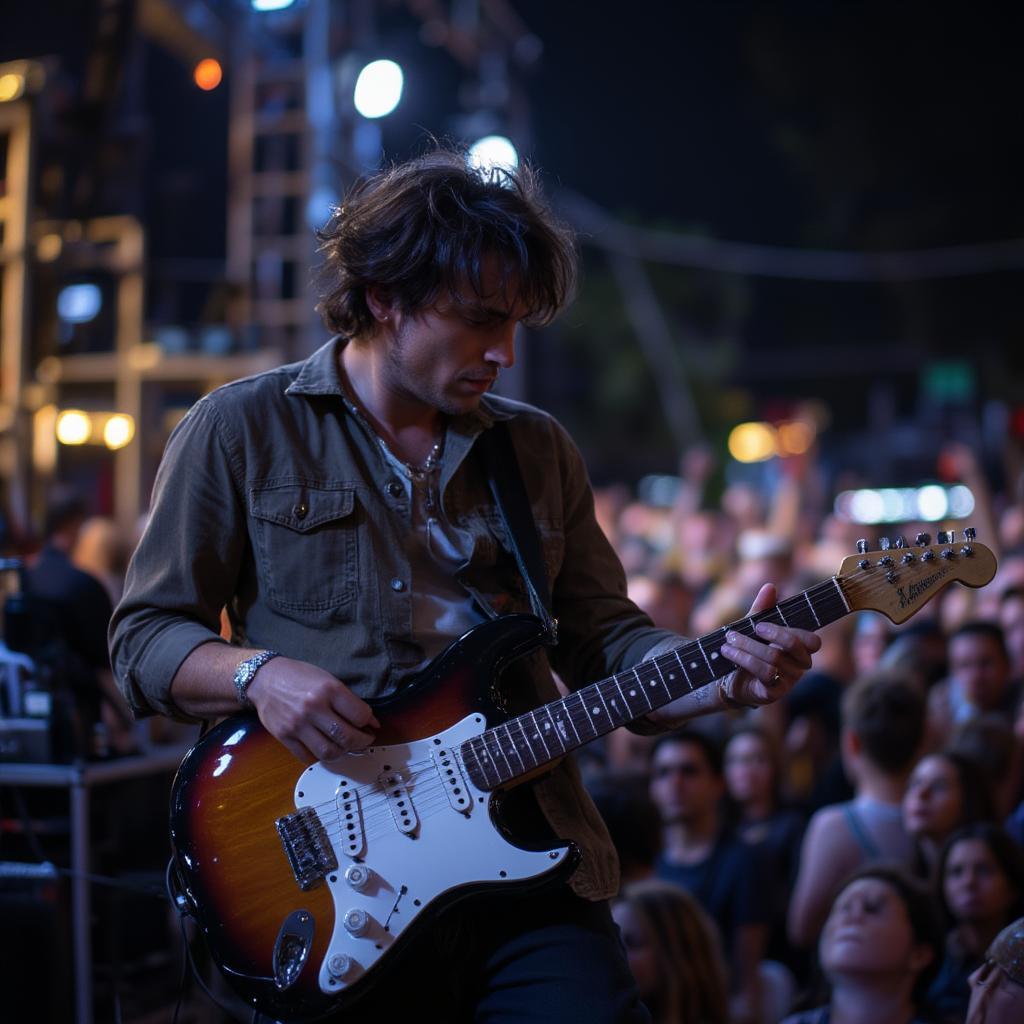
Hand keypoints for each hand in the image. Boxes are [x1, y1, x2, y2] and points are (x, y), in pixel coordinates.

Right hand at [247, 657, 378, 762]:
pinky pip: (307, 756)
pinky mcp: (284, 737)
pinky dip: (320, 757)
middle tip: (365, 740)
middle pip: (346, 737)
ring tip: (346, 746)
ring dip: (342, 752)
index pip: (360, 715)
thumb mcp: (326, 678)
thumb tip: (366, 720)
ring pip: (328, 752)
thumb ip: (345, 699)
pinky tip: (325, 748)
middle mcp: (314, 708)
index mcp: (329, 690)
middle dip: (362, 742)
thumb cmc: (298, 676)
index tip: (372, 725)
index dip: (370, 723)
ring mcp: (298, 725)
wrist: (264, 679)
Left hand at [718, 583, 820, 706]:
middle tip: (748, 629)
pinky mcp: (773, 693)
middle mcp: (799, 667)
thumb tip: (770, 586)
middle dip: (769, 634)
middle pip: (793, 646)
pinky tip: (729, 653)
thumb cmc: (748, 650)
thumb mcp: (753, 628)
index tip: (761, 624)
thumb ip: (763, 609)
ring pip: (774, 658)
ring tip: (728, 641)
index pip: (813, 642)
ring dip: (747, 646)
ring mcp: (788, 682)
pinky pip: (764, 674)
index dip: (791, 631)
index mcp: (801, 650)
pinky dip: (744, 659)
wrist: (728, 678)